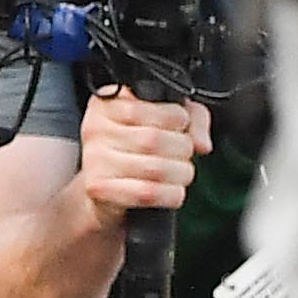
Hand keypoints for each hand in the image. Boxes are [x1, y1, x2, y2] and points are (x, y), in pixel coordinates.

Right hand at [75, 91, 210, 223]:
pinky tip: (172, 192)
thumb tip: (203, 144)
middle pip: (155, 139)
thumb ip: (193, 118)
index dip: (180, 120)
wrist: (102, 188)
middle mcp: (96, 127)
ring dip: (180, 174)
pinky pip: (147, 193)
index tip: (180, 128)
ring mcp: (95, 158)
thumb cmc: (135, 148)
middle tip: (183, 156)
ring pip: (155, 168)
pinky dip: (170, 195)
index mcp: (109, 102)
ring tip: (179, 174)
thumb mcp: (164, 121)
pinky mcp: (98, 187)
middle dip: (182, 150)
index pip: (155, 107)